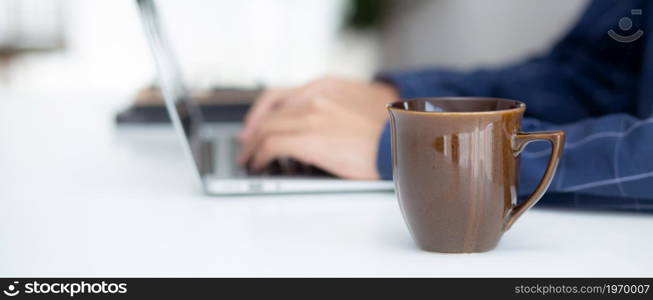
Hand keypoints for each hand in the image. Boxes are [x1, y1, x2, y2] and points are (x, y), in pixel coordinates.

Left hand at [238, 76, 397, 178]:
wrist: (403, 138)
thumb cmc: (386, 127)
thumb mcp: (356, 103)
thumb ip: (331, 106)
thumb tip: (312, 124)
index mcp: (325, 86)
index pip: (278, 95)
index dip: (259, 113)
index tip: (252, 126)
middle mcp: (315, 97)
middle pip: (269, 115)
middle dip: (252, 133)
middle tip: (246, 147)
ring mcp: (311, 117)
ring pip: (266, 129)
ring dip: (253, 146)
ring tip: (250, 159)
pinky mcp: (310, 139)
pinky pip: (273, 145)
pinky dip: (260, 155)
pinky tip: (260, 163)